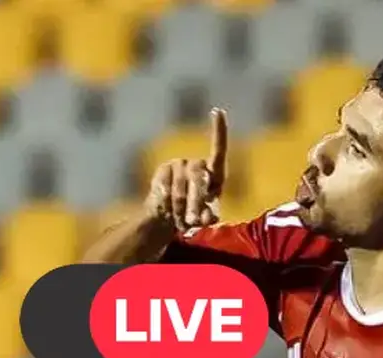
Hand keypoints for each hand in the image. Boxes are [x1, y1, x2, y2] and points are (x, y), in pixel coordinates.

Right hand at [146, 107, 227, 231]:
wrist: (169, 217)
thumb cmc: (194, 216)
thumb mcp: (205, 219)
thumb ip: (209, 217)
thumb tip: (209, 218)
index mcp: (214, 174)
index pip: (218, 150)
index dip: (219, 131)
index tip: (217, 111)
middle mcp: (197, 165)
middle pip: (198, 176)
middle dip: (196, 200)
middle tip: (193, 221)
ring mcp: (179, 166)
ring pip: (180, 185)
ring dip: (180, 206)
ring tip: (181, 220)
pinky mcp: (163, 170)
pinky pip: (165, 186)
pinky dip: (167, 202)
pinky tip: (167, 209)